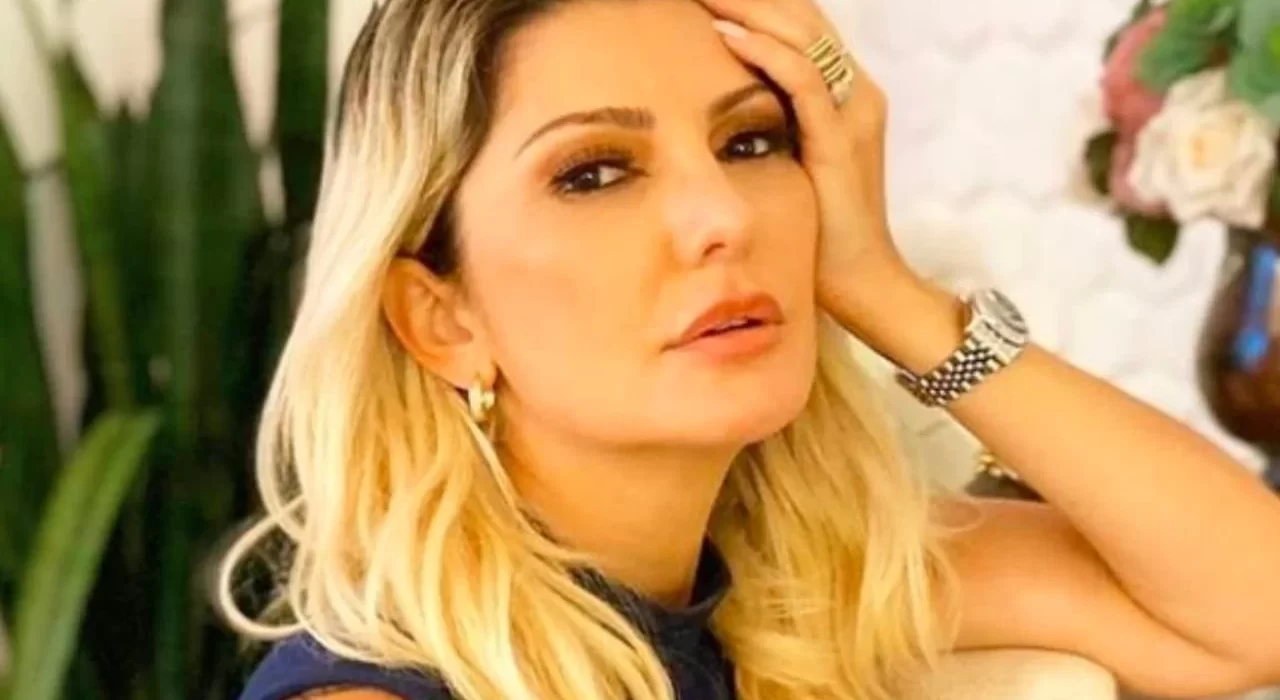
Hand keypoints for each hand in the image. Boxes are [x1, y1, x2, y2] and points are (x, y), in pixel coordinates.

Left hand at [698, 0, 916, 315]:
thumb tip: (720, 111)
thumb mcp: (793, 165)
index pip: (801, 26)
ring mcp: (853, 114)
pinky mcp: (840, 141)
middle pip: (802, 16)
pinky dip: (763, 52)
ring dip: (750, 7)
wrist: (862, 283)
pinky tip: (725, 35)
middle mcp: (857, 93)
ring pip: (803, 34)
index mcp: (847, 95)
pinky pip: (802, 80)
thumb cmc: (821, 233)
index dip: (758, 4)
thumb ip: (772, 129)